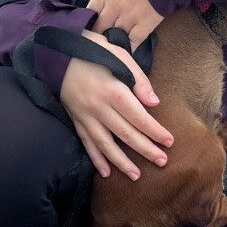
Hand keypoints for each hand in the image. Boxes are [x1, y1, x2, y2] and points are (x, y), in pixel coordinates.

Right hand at [60, 30, 173, 179]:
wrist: (57, 52)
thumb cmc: (93, 50)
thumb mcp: (119, 55)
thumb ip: (138, 79)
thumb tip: (154, 103)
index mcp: (113, 90)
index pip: (138, 117)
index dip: (155, 131)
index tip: (169, 142)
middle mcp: (99, 107)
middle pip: (125, 134)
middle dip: (145, 149)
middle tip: (162, 161)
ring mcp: (85, 116)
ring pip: (105, 144)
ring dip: (121, 162)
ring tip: (136, 175)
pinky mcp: (75, 119)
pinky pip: (86, 143)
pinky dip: (96, 159)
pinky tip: (105, 172)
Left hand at [85, 0, 162, 48]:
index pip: (89, 11)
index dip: (88, 17)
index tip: (91, 20)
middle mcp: (114, 7)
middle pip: (99, 28)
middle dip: (98, 32)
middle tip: (100, 35)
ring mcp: (130, 18)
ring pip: (114, 37)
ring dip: (112, 40)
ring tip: (112, 43)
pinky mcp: (145, 25)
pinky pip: (133, 42)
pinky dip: (128, 48)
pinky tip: (126, 50)